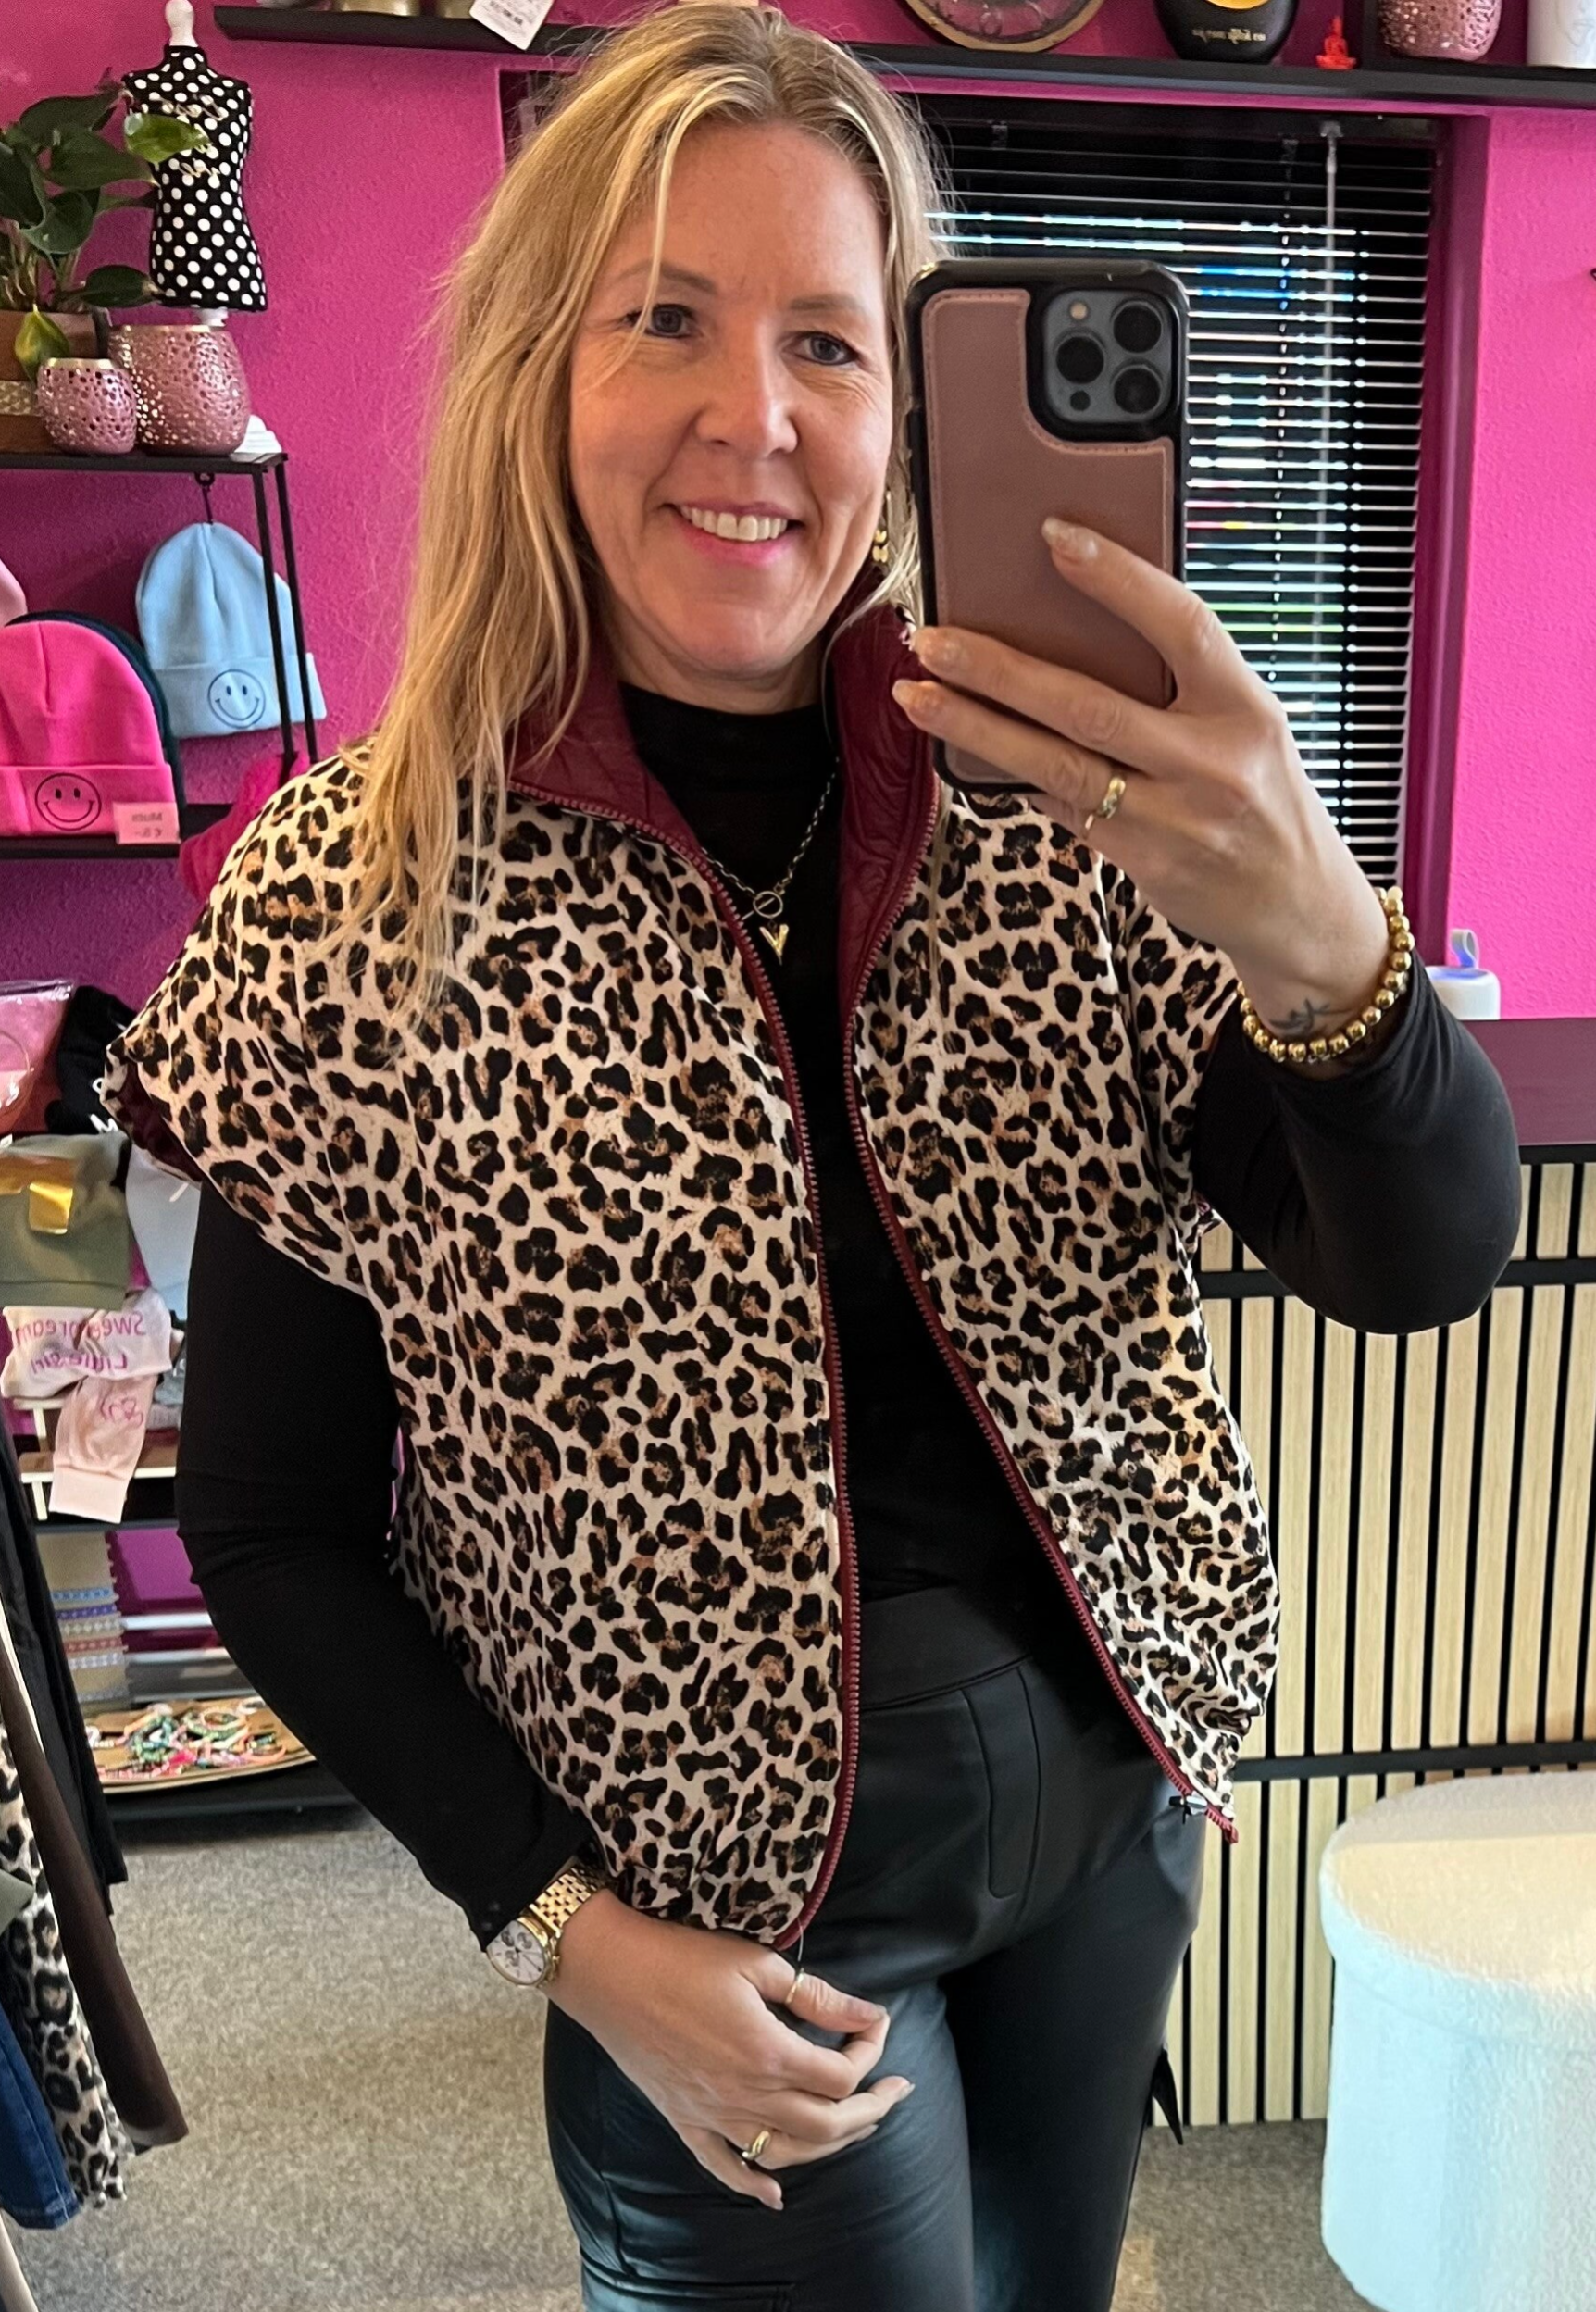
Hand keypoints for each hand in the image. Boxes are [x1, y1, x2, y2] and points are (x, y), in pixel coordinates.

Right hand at [547, 1890, 913, 2211]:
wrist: (609, 1972)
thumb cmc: (681, 1957)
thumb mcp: (756, 1963)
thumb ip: (816, 1995)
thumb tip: (866, 2013)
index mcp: (769, 2052)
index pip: (840, 2073)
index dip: (869, 2050)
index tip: (876, 2022)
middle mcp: (746, 2095)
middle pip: (826, 2125)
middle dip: (870, 2110)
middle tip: (895, 2089)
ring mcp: (713, 2115)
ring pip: (786, 2152)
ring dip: (830, 2144)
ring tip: (859, 2125)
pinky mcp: (685, 2121)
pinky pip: (722, 2167)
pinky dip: (752, 2185)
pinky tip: (775, 2195)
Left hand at [891, 517, 1392, 1046]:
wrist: (1297, 903)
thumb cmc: (1260, 795)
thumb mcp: (1245, 726)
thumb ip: (1178, 684)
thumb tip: (1068, 632)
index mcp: (1247, 706)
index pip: (1183, 624)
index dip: (1118, 578)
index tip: (1053, 536)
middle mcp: (1213, 762)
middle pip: (1089, 705)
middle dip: (999, 669)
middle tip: (932, 639)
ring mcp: (1175, 819)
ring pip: (1055, 764)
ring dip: (976, 726)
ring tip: (916, 694)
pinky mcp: (1142, 861)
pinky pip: (1062, 807)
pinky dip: (1015, 774)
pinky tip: (967, 751)